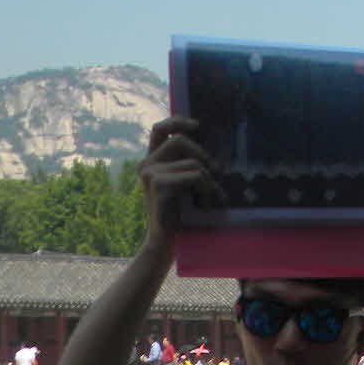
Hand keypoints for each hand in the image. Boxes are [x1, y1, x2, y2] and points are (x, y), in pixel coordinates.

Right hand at [137, 117, 223, 244]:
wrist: (165, 242)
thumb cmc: (181, 216)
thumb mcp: (185, 185)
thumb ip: (188, 166)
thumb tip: (210, 152)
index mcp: (151, 162)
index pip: (159, 129)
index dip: (177, 122)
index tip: (197, 125)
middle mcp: (146, 164)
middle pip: (180, 140)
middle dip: (203, 155)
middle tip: (217, 174)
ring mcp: (150, 174)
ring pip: (194, 163)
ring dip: (211, 182)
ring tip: (213, 199)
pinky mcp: (159, 185)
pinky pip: (196, 176)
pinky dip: (209, 190)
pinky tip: (207, 205)